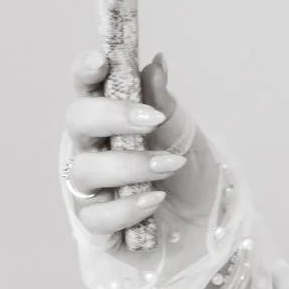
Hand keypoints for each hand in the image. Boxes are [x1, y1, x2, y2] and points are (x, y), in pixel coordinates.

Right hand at [62, 51, 213, 241]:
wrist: (210, 227)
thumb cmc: (191, 177)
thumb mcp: (185, 137)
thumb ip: (164, 103)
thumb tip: (154, 64)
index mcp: (112, 122)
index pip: (88, 90)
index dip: (86, 72)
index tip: (101, 62)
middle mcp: (94, 151)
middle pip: (78, 123)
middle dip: (111, 116)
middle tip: (151, 120)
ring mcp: (91, 189)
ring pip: (85, 170)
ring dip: (129, 166)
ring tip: (168, 166)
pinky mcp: (97, 226)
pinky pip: (97, 215)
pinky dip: (128, 207)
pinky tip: (155, 200)